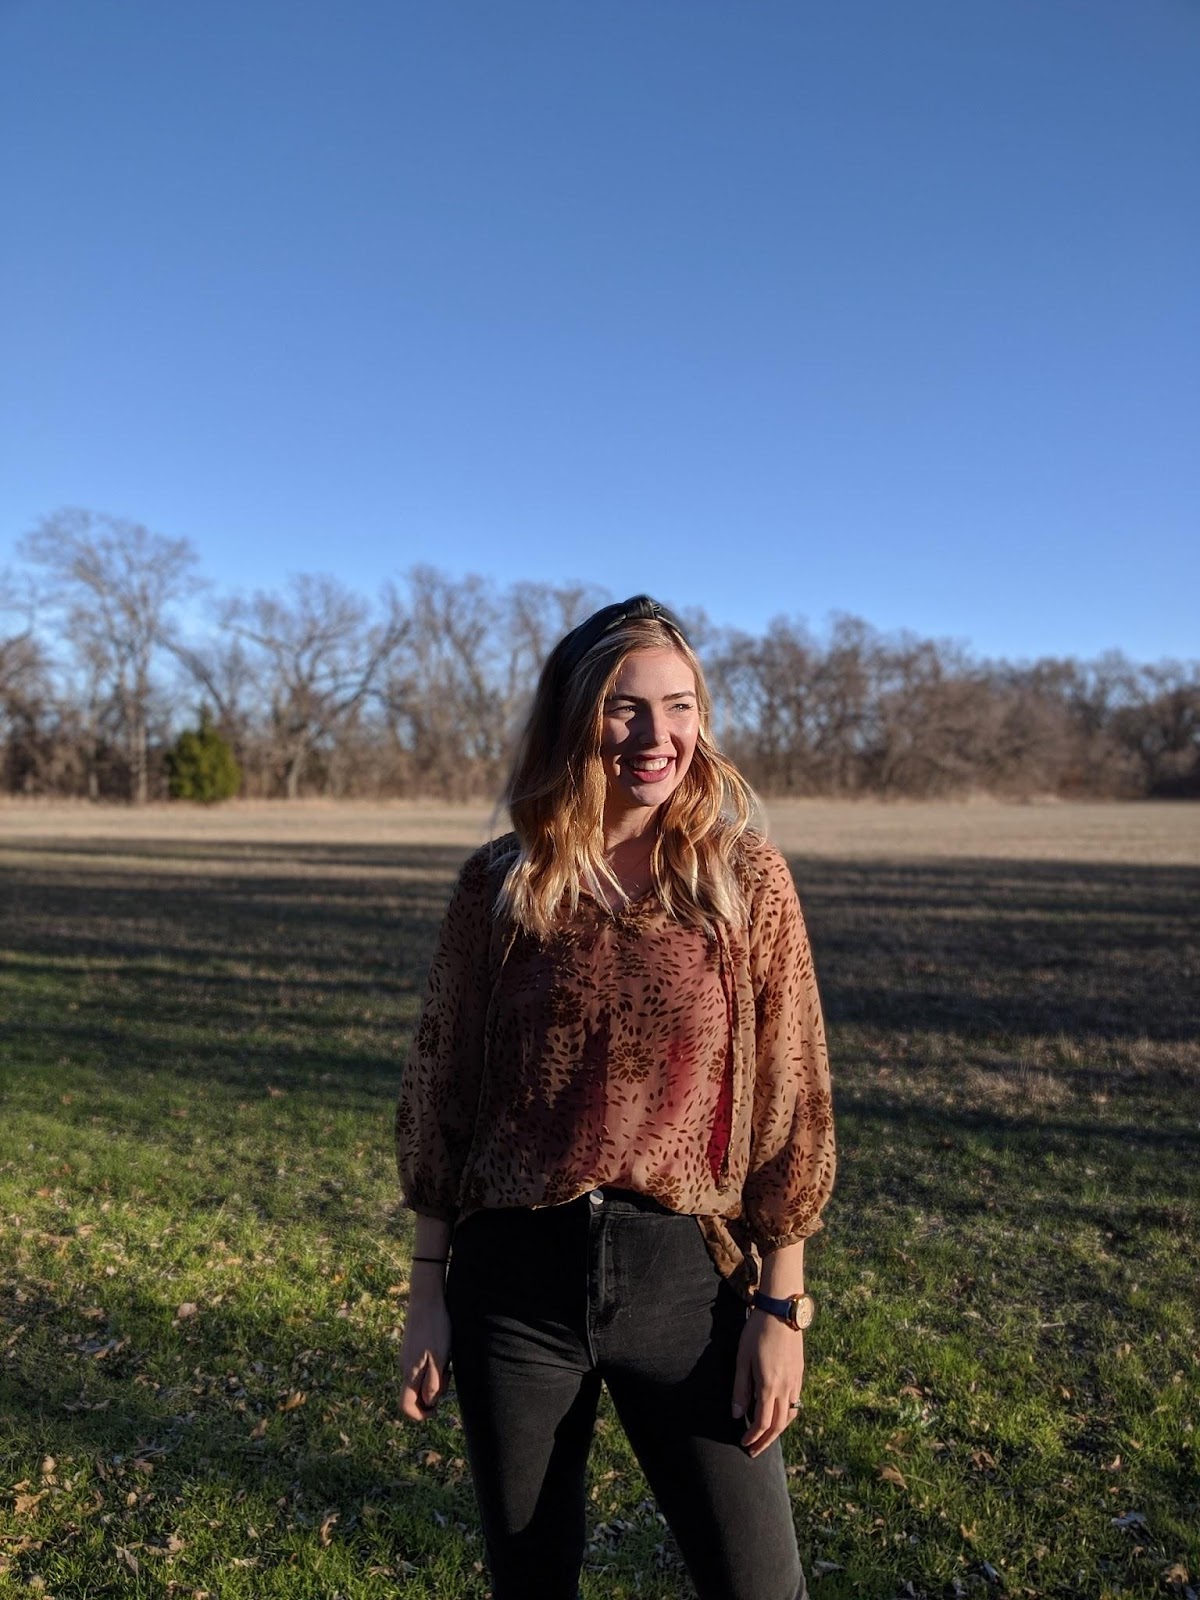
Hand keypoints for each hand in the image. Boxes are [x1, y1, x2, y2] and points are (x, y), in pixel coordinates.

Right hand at [397, 1297, 452, 1420]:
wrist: (426, 1297)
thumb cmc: (436, 1327)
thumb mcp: (440, 1357)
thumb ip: (433, 1382)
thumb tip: (429, 1402)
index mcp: (410, 1373)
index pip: (405, 1407)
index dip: (420, 1415)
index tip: (436, 1409)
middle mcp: (404, 1367)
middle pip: (414, 1394)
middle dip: (431, 1394)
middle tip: (447, 1376)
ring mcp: (406, 1356)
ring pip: (418, 1379)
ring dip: (434, 1379)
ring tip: (447, 1361)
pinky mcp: (411, 1346)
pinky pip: (420, 1366)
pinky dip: (432, 1367)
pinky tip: (444, 1351)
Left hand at [732, 1310, 804, 1456]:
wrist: (782, 1310)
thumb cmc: (757, 1332)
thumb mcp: (742, 1359)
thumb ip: (740, 1388)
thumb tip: (736, 1414)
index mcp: (769, 1386)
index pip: (762, 1422)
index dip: (753, 1437)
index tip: (744, 1444)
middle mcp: (786, 1388)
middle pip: (778, 1425)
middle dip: (765, 1441)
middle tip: (754, 1451)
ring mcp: (796, 1381)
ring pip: (790, 1416)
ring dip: (777, 1431)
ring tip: (765, 1437)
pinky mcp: (800, 1374)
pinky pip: (796, 1402)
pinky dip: (786, 1416)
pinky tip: (778, 1414)